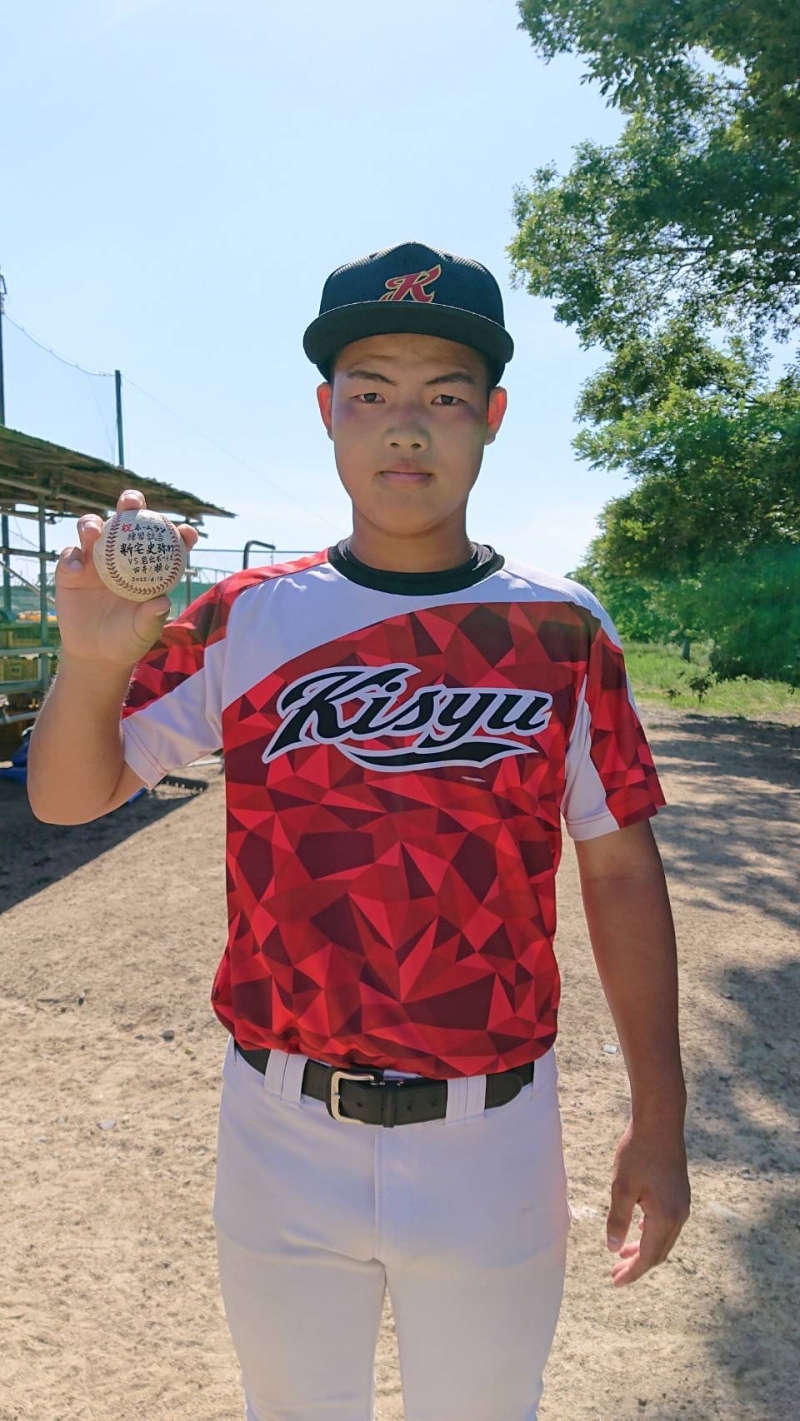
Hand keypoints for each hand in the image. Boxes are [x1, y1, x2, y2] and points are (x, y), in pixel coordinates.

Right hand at [55, 489, 198, 668]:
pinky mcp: (70, 570)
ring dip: (92, 524)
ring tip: (94, 532)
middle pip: (125, 519)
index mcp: (147, 565)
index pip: (165, 541)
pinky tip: (76, 566)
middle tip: (131, 503)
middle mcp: (121, 554)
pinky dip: (71, 558)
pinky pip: (69, 556)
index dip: (178, 532)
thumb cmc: (128, 640)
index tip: (187, 533)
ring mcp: (94, 559)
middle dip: (130, 503)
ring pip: (92, 529)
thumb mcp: (143, 631)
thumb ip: (152, 617)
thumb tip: (162, 601)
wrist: (96, 654)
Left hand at [605, 1116, 689, 1286]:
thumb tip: (612, 1247)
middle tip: (615, 1272)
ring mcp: (682, 1204)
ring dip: (644, 1248)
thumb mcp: (621, 1187)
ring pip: (663, 1238)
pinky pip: (667, 1223)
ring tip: (622, 1254)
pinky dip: (651, 1233)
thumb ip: (618, 1220)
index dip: (632, 1271)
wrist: (660, 1122)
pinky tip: (638, 1230)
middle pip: (659, 1251)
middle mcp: (679, 1215)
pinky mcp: (680, 1193)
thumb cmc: (638, 1152)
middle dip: (637, 1264)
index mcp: (665, 1217)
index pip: (649, 1256)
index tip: (615, 1282)